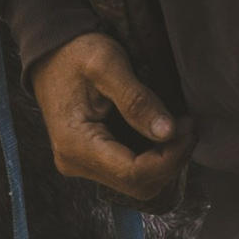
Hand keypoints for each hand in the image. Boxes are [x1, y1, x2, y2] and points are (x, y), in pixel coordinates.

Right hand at [30, 32, 196, 207]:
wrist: (51, 52)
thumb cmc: (75, 52)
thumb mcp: (107, 64)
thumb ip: (137, 99)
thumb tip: (167, 132)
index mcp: (76, 145)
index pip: (133, 174)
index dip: (169, 158)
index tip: (187, 128)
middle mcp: (76, 163)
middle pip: (137, 185)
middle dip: (170, 161)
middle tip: (187, 128)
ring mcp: (82, 164)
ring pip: (136, 183)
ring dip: (164, 161)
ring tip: (179, 129)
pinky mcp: (91, 158)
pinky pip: (129, 171)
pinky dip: (152, 158)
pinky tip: (162, 133)